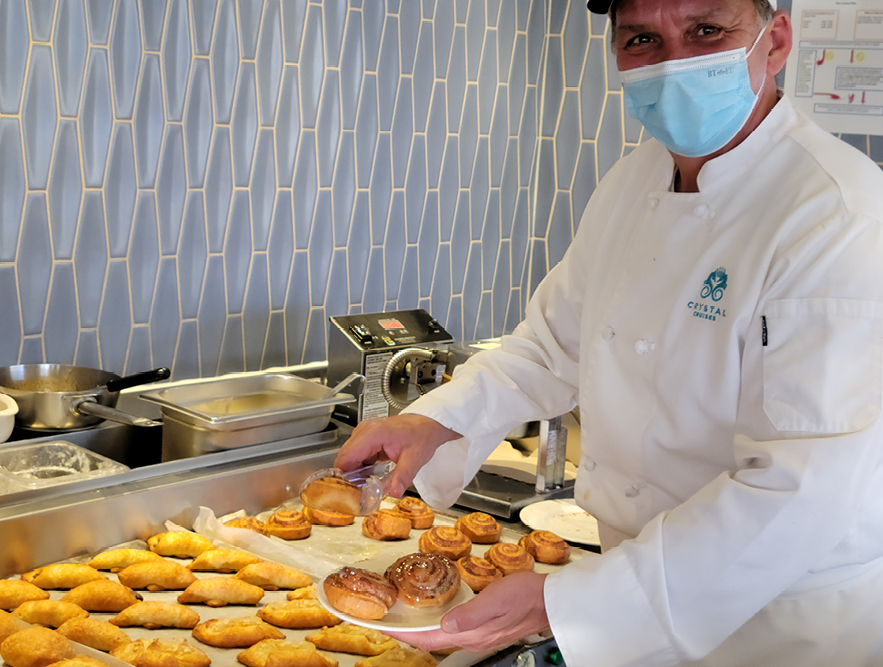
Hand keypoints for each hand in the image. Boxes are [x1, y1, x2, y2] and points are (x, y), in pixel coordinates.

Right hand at [334, 415, 460, 497]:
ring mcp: (363, 433)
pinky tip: (370, 477)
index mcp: (373, 434)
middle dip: (349, 478)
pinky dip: (360, 468)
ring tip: (367, 487)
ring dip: (354, 473)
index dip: (344, 477)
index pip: (346, 458)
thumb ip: (403, 476)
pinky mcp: (366, 438)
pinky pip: (356, 456)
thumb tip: (394, 493)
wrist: (427, 423)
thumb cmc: (422, 435)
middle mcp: (364, 431)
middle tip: (359, 494)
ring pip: (348, 458)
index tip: (351, 493)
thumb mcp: (415, 458)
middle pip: (344, 459)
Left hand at [389, 571, 549, 652]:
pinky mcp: (486, 627)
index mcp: (471, 633)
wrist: (551, 600)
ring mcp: (480, 634)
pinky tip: (437, 610)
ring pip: (442, 635)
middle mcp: (473, 638)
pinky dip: (438, 622)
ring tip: (406, 615)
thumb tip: (445, 623)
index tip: (385, 627)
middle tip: (390, 619)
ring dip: (422, 628)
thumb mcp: (498, 599)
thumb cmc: (528, 596)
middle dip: (409, 633)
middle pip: (432, 640)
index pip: (428, 640)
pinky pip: (454, 629)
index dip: (404, 635)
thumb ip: (471, 614)